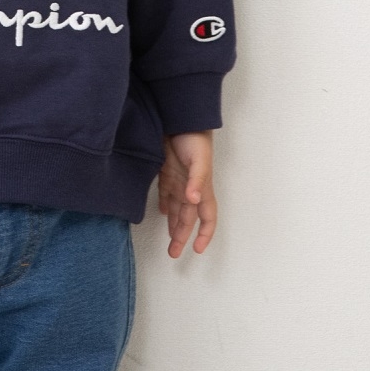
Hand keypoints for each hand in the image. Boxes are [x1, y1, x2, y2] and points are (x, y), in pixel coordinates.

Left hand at [157, 130, 216, 257]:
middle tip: (173, 253)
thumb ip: (197, 180)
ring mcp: (178, 179)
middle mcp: (191, 187)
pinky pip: (166, 192)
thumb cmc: (194, 138)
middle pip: (188, 218)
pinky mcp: (166, 170)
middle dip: (182, 236)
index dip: (205, 234)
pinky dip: (165, 204)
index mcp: (202, 188)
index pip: (207, 217)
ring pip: (177, 208)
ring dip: (174, 224)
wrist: (180, 117)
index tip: (197, 250)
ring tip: (168, 240)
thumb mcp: (199, 159)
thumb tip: (194, 200)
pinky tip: (162, 211)